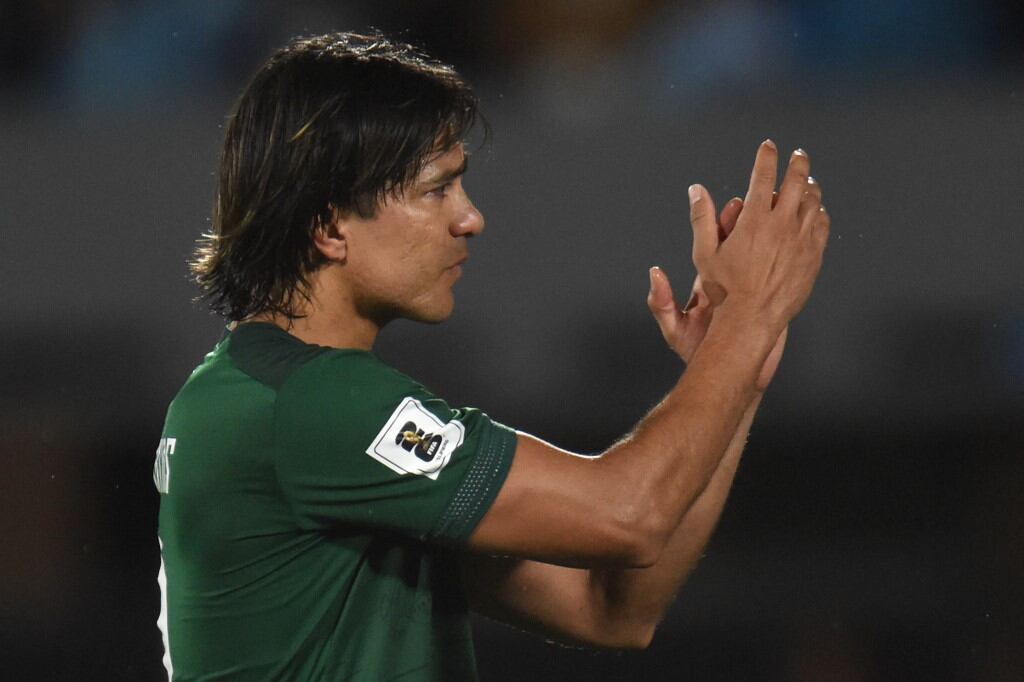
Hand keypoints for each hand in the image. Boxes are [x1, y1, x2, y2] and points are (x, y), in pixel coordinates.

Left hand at [649, 193, 790, 389]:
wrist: (725, 378)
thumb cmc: (698, 355)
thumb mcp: (676, 329)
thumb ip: (663, 303)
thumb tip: (655, 272)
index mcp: (709, 285)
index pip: (716, 245)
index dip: (724, 223)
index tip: (734, 206)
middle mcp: (730, 284)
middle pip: (744, 244)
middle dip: (755, 221)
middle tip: (767, 199)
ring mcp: (751, 293)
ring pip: (766, 257)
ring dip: (777, 236)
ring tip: (791, 213)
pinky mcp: (769, 306)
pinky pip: (779, 277)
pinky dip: (790, 260)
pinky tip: (805, 243)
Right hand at [689, 141, 829, 330]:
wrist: (752, 319)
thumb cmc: (725, 289)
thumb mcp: (705, 253)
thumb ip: (702, 217)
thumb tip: (696, 190)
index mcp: (754, 220)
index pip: (763, 176)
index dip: (766, 156)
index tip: (767, 146)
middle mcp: (781, 225)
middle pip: (796, 181)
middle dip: (797, 163)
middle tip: (798, 155)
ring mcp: (801, 240)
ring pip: (813, 201)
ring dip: (810, 186)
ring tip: (808, 181)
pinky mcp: (813, 256)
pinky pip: (821, 225)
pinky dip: (818, 212)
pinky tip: (815, 211)